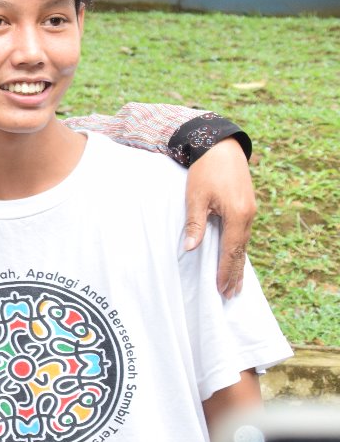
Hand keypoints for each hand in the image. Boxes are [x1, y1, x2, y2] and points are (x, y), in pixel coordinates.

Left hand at [182, 138, 255, 298]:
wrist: (220, 146)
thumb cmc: (205, 170)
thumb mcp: (195, 197)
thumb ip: (195, 224)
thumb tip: (191, 248)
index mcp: (238, 215)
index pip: (231, 251)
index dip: (225, 272)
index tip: (220, 289)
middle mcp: (248, 216)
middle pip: (241, 251)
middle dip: (234, 274)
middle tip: (230, 295)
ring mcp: (250, 211)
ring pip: (243, 244)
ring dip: (237, 264)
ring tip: (235, 284)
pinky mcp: (246, 207)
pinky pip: (243, 234)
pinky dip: (238, 249)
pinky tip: (236, 258)